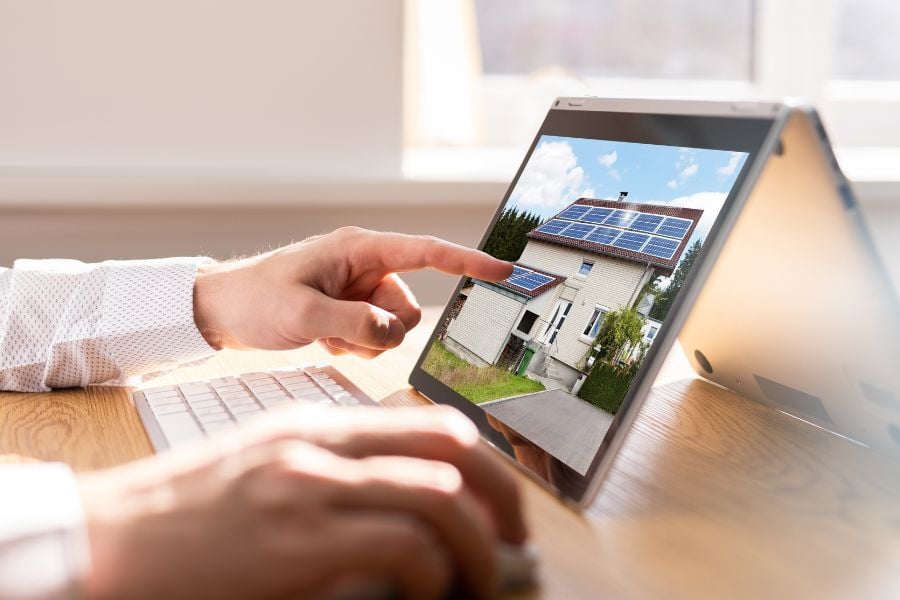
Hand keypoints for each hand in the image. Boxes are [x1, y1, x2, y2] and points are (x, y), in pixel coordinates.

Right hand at [78, 406, 527, 599]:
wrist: (108, 539)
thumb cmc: (185, 513)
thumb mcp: (267, 468)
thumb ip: (334, 472)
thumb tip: (409, 504)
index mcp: (318, 426)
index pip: (432, 424)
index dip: (485, 467)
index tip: (501, 508)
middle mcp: (322, 445)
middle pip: (452, 448)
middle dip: (503, 497)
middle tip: (515, 541)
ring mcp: (310, 488)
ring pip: (440, 497)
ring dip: (479, 548)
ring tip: (481, 582)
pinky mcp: (296, 542)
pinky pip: (403, 546)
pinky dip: (432, 574)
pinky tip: (425, 595)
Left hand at [193, 227, 512, 356]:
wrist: (220, 311)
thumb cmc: (254, 299)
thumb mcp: (303, 313)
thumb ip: (356, 324)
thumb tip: (393, 333)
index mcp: (359, 250)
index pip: (427, 252)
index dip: (468, 261)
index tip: (503, 270)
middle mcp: (364, 267)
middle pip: (408, 307)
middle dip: (382, 330)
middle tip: (340, 333)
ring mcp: (357, 290)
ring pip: (392, 328)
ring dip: (363, 342)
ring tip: (324, 334)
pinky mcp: (349, 310)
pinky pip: (373, 338)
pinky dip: (351, 345)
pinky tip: (320, 338)